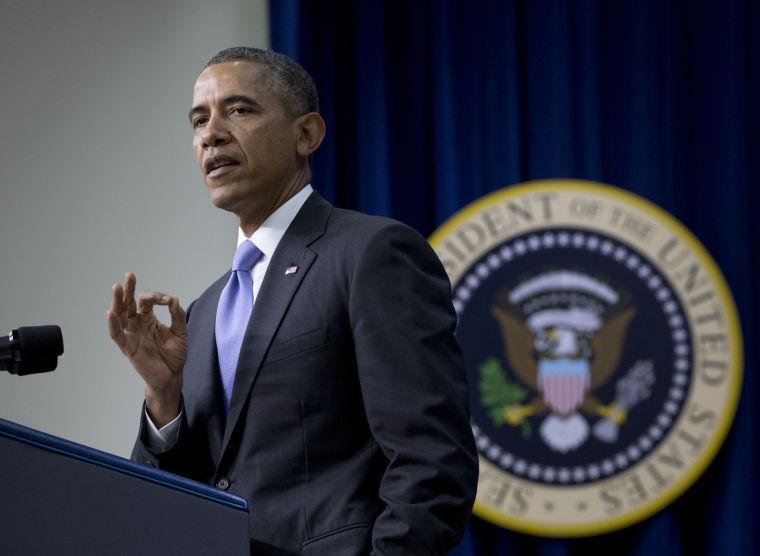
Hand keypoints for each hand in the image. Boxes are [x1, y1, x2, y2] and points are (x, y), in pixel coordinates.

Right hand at [107, 272, 186, 426]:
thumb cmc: (175, 354)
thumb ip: (178, 316)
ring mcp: (131, 335)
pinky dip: (112, 324)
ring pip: (120, 315)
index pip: (147, 301)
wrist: (172, 375)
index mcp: (148, 318)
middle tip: (129, 276)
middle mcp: (137, 324)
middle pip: (129, 304)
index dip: (157, 297)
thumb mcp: (181, 332)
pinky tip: (111, 313)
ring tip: (117, 287)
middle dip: (129, 290)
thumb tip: (174, 299)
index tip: (169, 301)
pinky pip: (117, 335)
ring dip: (117, 302)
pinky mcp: (128, 347)